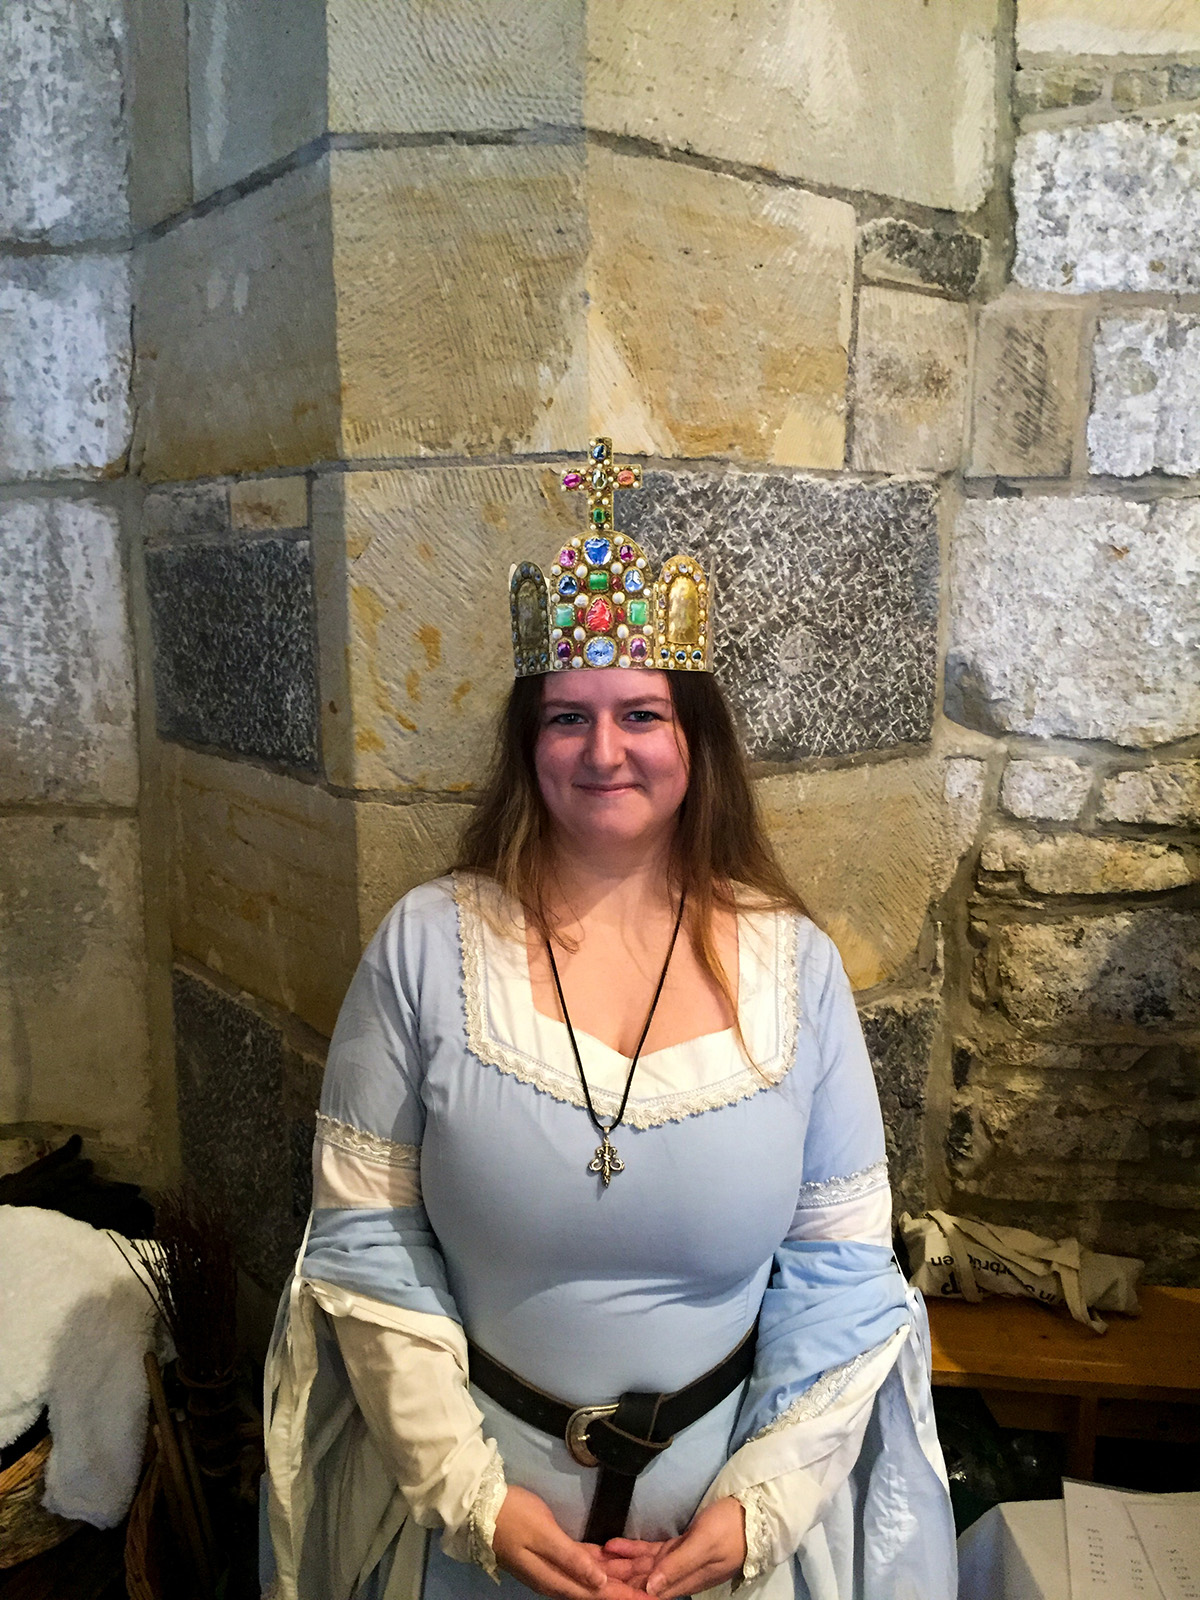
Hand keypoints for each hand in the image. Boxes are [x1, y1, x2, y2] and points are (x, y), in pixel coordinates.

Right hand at [492, 1485, 645, 1599]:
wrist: (482, 1507)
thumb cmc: (514, 1517)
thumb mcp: (543, 1535)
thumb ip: (571, 1559)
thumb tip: (599, 1584)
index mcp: (556, 1580)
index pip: (599, 1595)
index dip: (625, 1598)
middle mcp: (558, 1580)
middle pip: (599, 1590)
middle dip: (626, 1589)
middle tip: (654, 1589)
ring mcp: (556, 1567)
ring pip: (594, 1577)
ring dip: (618, 1577)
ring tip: (643, 1576)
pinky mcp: (555, 1551)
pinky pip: (585, 1563)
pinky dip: (602, 1563)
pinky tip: (616, 1561)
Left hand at [600, 1497, 746, 1598]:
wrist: (753, 1514)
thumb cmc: (731, 1528)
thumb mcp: (705, 1545)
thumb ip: (678, 1566)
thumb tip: (650, 1588)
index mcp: (684, 1580)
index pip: (648, 1594)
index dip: (624, 1593)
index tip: (599, 1590)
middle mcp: (677, 1575)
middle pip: (639, 1582)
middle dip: (613, 1578)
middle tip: (586, 1571)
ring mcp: (676, 1561)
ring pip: (640, 1567)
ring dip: (617, 1564)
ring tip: (591, 1559)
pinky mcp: (677, 1547)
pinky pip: (649, 1552)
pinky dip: (630, 1549)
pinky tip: (611, 1545)